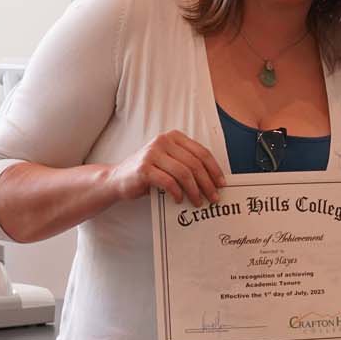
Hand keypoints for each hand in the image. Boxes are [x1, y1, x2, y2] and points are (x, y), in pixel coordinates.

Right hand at [109, 132, 224, 207]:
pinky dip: (177, 193)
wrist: (118, 179)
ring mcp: (152, 153)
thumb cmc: (148, 174)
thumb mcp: (170, 163)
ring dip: (194, 191)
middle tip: (214, 198)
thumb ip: (187, 165)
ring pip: (184, 173)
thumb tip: (213, 182)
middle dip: (207, 183)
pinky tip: (179, 201)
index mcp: (173, 137)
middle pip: (195, 163)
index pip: (201, 152)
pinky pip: (168, 182)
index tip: (222, 184)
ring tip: (198, 203)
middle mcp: (164, 141)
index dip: (214, 169)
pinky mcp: (144, 168)